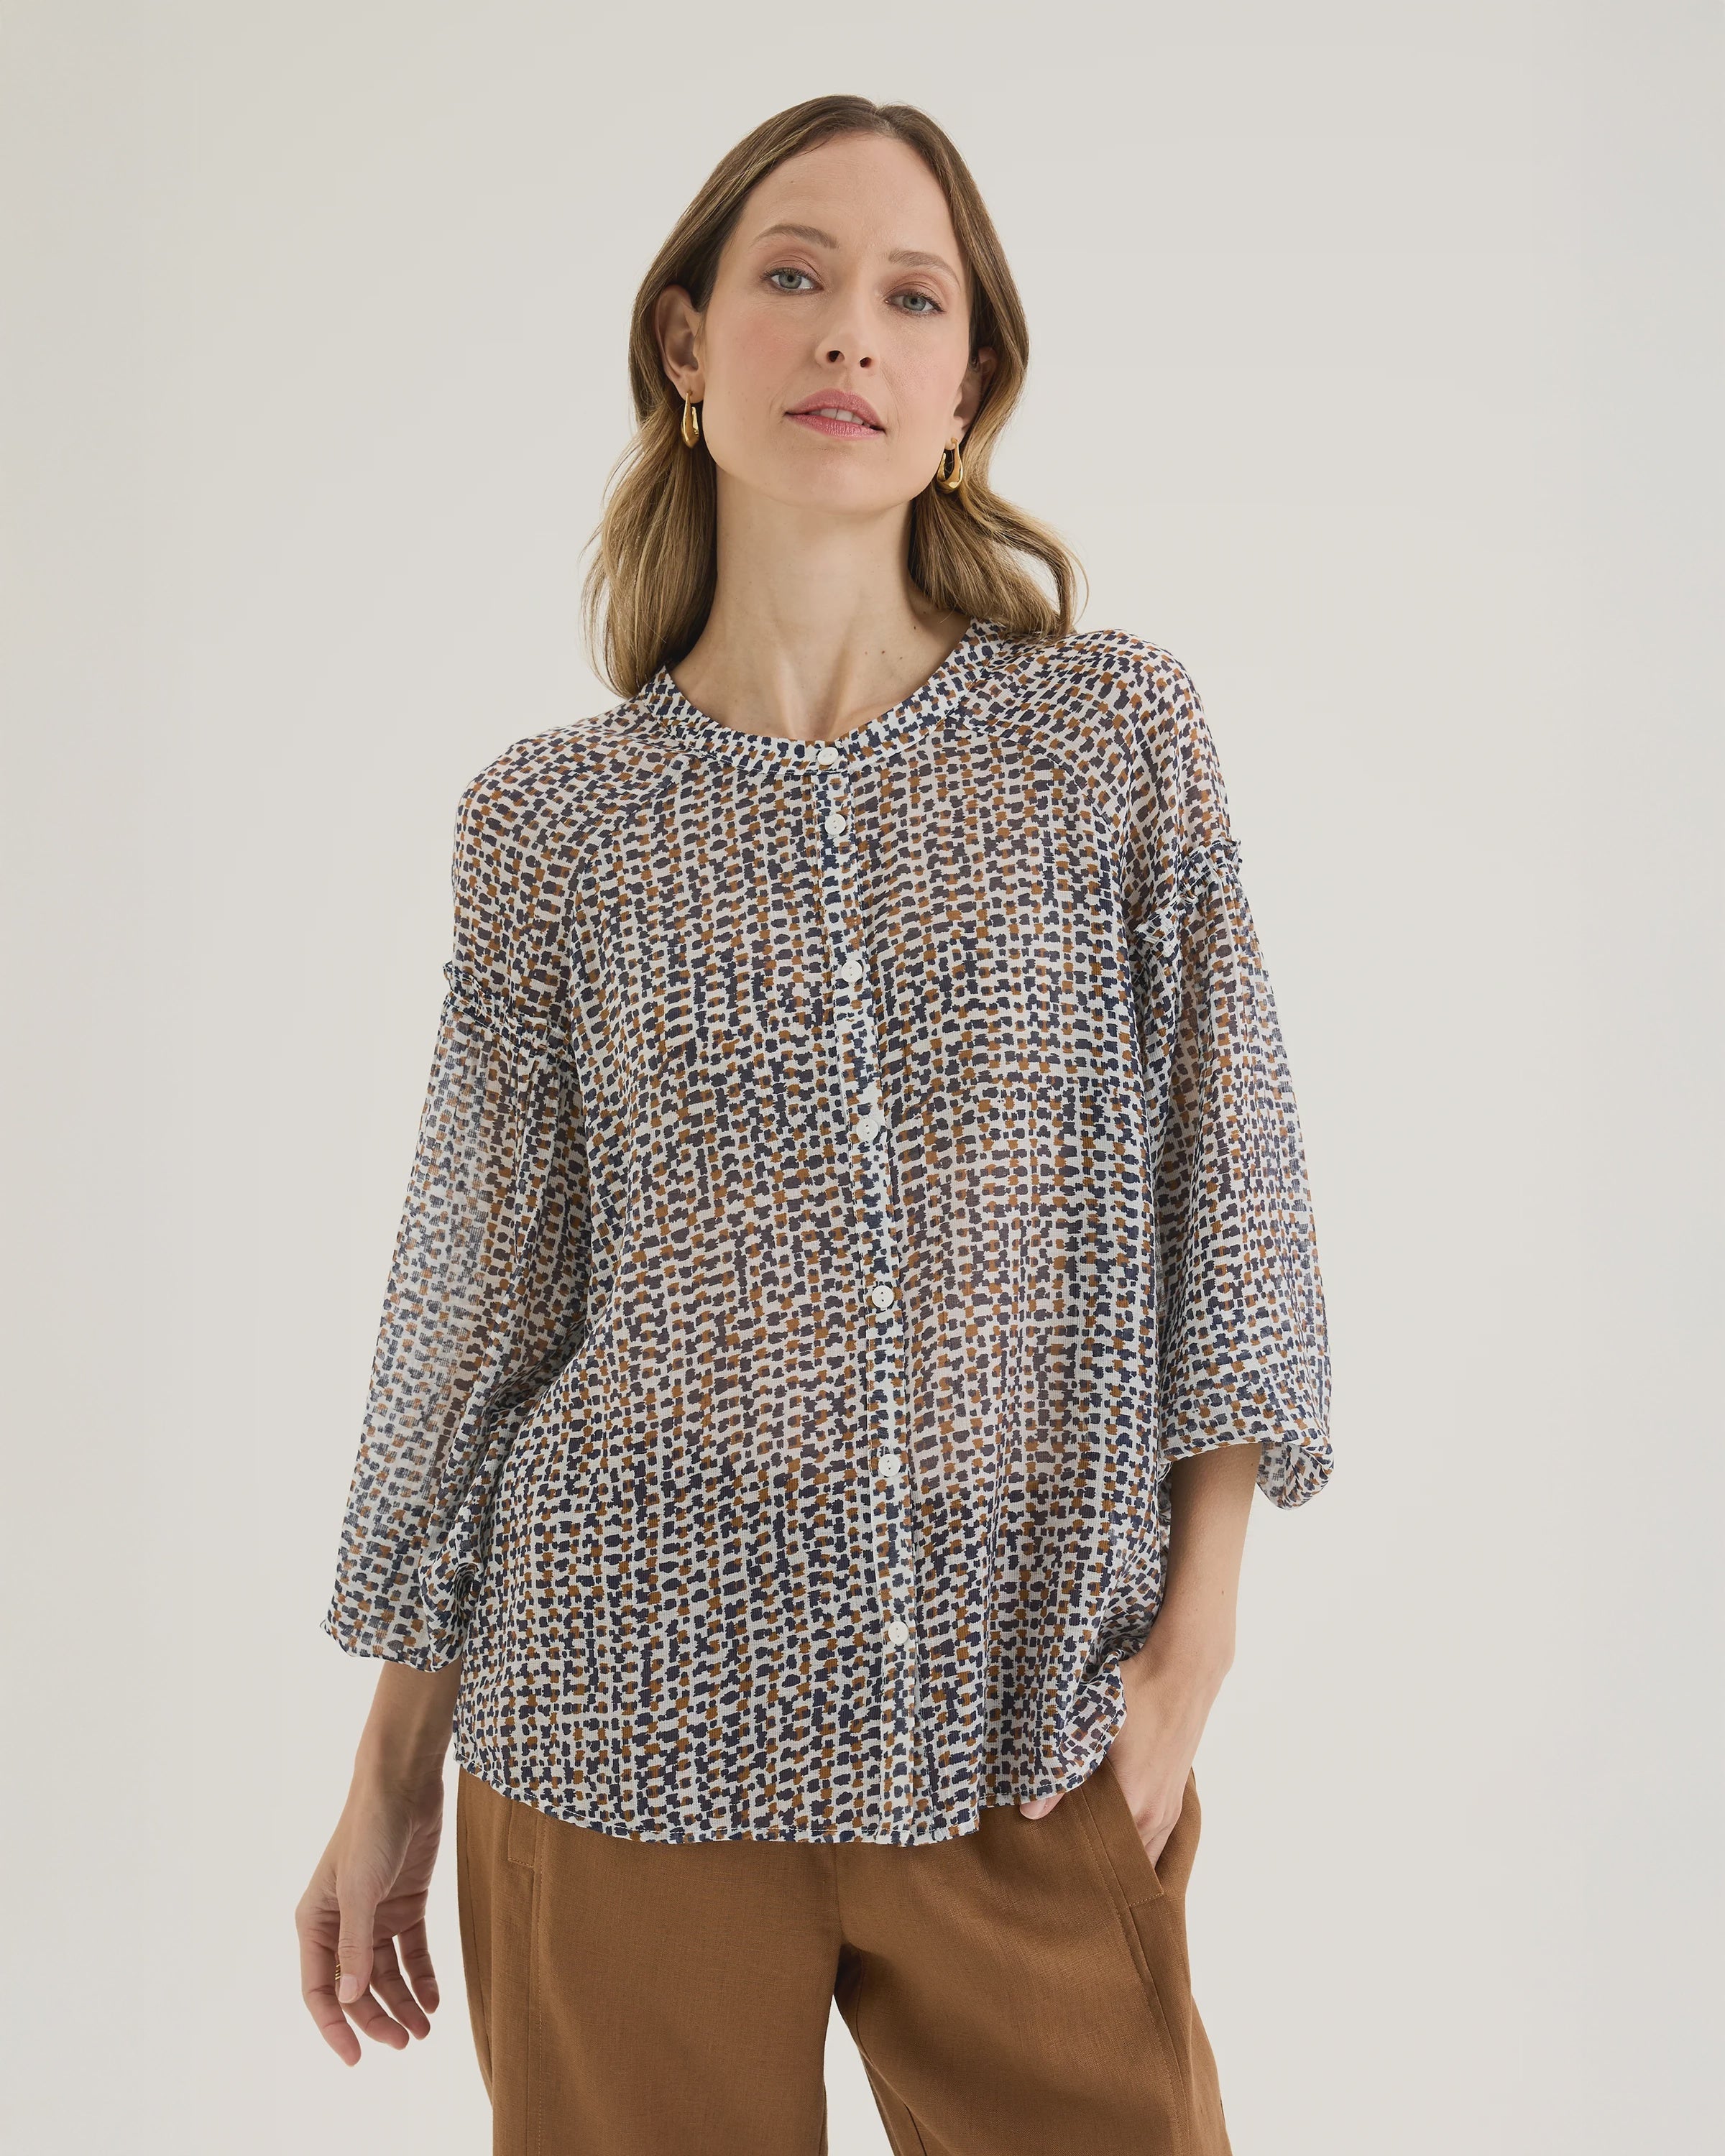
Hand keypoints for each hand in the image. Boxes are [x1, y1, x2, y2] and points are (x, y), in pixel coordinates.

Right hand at [296, 1764, 445, 2064]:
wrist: (404, 1785)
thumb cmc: (371, 1831)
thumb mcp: (360, 1890)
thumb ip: (356, 1945)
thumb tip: (352, 1998)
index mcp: (316, 1922)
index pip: (320, 1989)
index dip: (336, 2027)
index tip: (357, 2058)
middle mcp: (342, 1924)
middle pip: (357, 1987)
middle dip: (378, 2018)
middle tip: (406, 2042)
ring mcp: (375, 1915)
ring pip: (387, 1974)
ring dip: (404, 2002)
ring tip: (425, 2029)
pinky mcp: (406, 1903)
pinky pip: (412, 1951)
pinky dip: (422, 1976)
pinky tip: (435, 1998)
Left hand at [1017, 1629, 1226, 1869]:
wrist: (1184, 1669)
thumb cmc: (1138, 1692)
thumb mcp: (1093, 1725)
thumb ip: (1061, 1775)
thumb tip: (1029, 1814)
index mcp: (1136, 1806)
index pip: (1103, 1862)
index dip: (1078, 1870)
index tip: (1052, 1874)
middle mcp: (1158, 1817)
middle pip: (1124, 1867)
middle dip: (1097, 1872)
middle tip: (1063, 1871)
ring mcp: (1172, 1809)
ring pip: (1145, 1856)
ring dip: (1120, 1861)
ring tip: (1086, 1860)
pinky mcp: (1176, 1797)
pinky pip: (1158, 1841)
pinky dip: (1138, 1849)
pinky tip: (1115, 1840)